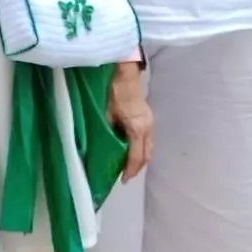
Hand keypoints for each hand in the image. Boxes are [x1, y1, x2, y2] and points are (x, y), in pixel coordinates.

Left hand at [110, 60, 153, 182]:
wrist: (124, 71)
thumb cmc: (113, 91)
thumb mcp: (105, 113)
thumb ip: (106, 131)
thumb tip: (101, 146)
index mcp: (137, 128)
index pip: (136, 156)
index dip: (130, 170)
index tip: (123, 180)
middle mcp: (148, 127)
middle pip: (147, 154)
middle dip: (137, 167)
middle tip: (126, 175)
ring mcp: (150, 122)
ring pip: (149, 147)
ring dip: (140, 158)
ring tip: (129, 165)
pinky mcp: (148, 117)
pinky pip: (148, 139)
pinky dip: (141, 148)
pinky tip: (132, 149)